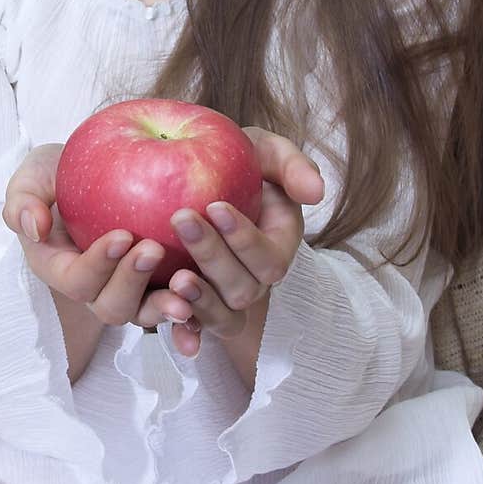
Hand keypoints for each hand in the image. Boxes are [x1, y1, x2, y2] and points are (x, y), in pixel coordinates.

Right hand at [2, 143, 196, 330]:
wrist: (99, 170)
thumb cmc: (61, 172)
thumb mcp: (34, 175)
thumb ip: (22, 199)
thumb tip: (33, 227)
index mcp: (61, 267)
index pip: (77, 280)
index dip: (99, 264)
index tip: (123, 234)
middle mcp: (96, 287)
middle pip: (112, 306)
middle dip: (133, 284)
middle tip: (154, 249)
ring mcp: (131, 290)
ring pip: (146, 314)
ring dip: (166, 306)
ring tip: (187, 286)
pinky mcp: (161, 284)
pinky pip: (178, 306)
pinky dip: (194, 315)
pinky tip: (213, 303)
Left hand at [165, 127, 324, 358]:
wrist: (198, 178)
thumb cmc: (239, 164)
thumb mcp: (265, 152)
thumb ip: (292, 166)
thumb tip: (317, 192)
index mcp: (277, 247)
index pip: (270, 258)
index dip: (244, 238)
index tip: (215, 205)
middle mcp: (254, 280)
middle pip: (242, 288)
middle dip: (212, 256)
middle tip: (181, 218)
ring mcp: (225, 298)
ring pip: (221, 316)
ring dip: (200, 300)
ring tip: (175, 277)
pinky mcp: (194, 306)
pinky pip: (193, 327)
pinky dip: (183, 331)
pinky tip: (165, 311)